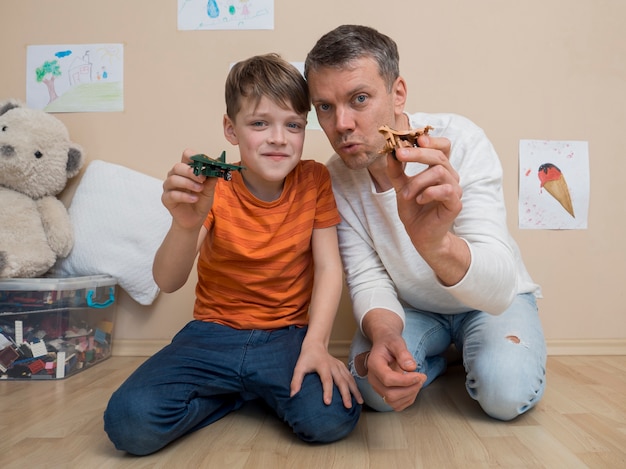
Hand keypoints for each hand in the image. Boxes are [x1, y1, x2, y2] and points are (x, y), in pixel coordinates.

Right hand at [161, 149, 217, 229]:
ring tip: (200, 189)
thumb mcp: (209, 190)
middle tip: (202, 178)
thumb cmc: (200, 202)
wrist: (195, 219)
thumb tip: (217, 169)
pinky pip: (172, 194)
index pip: (186, 156)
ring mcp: (169, 187)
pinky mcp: (166, 199)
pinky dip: (185, 196)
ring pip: (173, 179)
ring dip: (188, 183)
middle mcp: (175, 176)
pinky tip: (194, 199)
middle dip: (191, 172)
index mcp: (186, 170)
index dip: (193, 156)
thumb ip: (211, 180)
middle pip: (178, 167)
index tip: (204, 162)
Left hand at [290, 341, 362, 407]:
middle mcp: (333, 366)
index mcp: (323, 365)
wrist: (315, 344)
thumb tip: (293, 395)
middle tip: (347, 406)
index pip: (326, 380)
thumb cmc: (307, 357)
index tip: (328, 402)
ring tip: (359, 402)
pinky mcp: (342, 367)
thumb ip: (296, 380)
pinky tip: (358, 394)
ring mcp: (339, 366)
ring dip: (355, 390)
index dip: (327, 391)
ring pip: (349, 379)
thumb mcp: (299, 367)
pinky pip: (351, 377)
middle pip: (341, 381)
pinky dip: (355, 385)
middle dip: (346, 394)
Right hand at [365, 334, 426, 410]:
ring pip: (393, 402)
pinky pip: (397, 405)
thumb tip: (411, 367)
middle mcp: (373, 379)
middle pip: (390, 394)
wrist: (384, 345)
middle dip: (410, 389)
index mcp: (374, 365)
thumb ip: (403, 353)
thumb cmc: (389, 343)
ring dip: (410, 395)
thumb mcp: (396, 342)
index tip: (419, 375)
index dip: (406, 381)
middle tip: (422, 377)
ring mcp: (377, 388)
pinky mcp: (384, 394)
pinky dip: (408, 399)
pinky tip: (413, 387)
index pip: (388, 379)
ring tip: (418, 381)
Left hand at [386, 134, 460, 254]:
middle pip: (439, 155)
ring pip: (439, 172)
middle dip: (417, 153)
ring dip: (418, 181)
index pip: (443, 146)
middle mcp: (450, 176)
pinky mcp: (455, 203)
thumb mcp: (400, 186)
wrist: (420, 234)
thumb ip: (396, 171)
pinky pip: (445, 190)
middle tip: (399, 154)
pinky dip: (429, 193)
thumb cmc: (414, 209)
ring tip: (406, 195)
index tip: (414, 139)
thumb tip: (389, 153)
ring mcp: (454, 189)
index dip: (431, 140)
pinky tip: (419, 200)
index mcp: (439, 168)